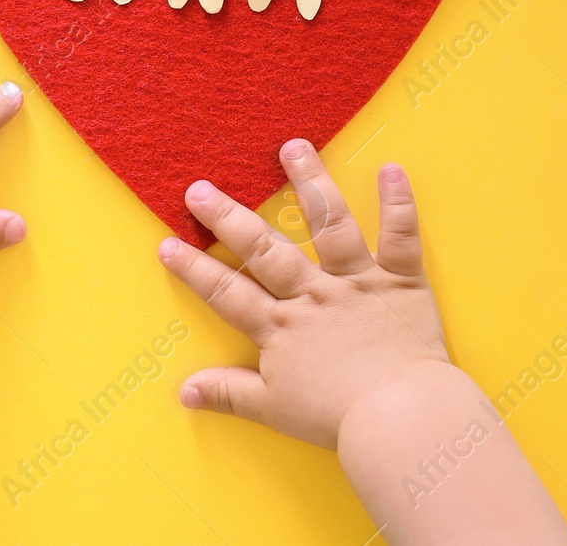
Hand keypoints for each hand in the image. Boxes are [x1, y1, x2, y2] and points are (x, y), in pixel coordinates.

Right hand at [158, 139, 448, 448]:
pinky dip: (398, 203)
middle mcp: (314, 296)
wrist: (400, 419)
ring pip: (330, 225)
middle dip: (228, 217)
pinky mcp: (400, 282)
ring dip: (311, 183)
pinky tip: (391, 169)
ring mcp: (357, 283)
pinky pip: (400, 237)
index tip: (166, 244)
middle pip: (265, 250)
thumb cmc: (337, 419)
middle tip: (199, 188)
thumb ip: (229, 393)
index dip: (195, 270)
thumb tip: (184, 391)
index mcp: (282, 328)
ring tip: (294, 147)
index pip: (228, 293)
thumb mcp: (274, 410)